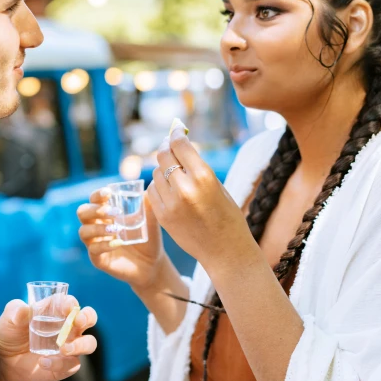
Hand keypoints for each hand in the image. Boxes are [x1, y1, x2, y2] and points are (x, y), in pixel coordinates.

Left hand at [0, 298, 97, 380]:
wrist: (4, 359)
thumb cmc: (10, 332)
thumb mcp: (9, 318)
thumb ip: (15, 311)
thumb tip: (23, 310)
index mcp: (56, 310)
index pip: (70, 302)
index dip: (71, 303)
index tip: (65, 307)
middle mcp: (67, 326)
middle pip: (89, 318)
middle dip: (88, 317)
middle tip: (78, 321)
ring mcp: (69, 346)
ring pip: (89, 343)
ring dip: (80, 345)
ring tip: (63, 349)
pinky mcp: (65, 365)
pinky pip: (72, 365)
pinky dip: (60, 364)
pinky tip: (43, 362)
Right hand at [77, 188, 166, 290]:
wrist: (153, 263)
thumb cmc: (148, 237)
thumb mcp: (150, 219)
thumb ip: (148, 203)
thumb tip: (149, 188)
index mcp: (105, 213)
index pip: (94, 199)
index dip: (98, 194)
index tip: (109, 192)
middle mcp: (96, 225)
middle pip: (82, 212)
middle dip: (95, 210)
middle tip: (114, 212)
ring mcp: (95, 242)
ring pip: (83, 231)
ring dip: (98, 228)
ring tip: (116, 229)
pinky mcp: (98, 259)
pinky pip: (93, 250)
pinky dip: (104, 245)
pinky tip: (118, 243)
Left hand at [148, 125, 256, 270]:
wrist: (226, 251)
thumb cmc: (227, 216)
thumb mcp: (218, 186)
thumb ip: (197, 167)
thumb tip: (179, 145)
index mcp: (204, 177)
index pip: (180, 145)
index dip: (175, 134)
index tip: (175, 130)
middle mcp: (185, 188)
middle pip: (163, 156)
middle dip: (166, 147)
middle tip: (168, 145)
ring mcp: (171, 203)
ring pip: (156, 173)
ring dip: (163, 168)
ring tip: (174, 172)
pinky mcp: (162, 216)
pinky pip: (153, 190)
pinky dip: (158, 185)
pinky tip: (168, 189)